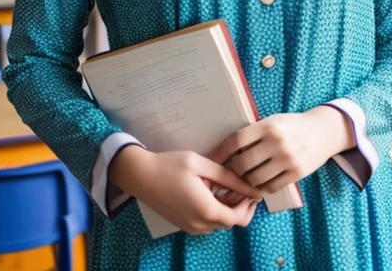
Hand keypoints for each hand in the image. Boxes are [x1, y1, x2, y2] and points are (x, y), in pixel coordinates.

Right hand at [109, 145, 261, 234]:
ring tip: (227, 186)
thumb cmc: (170, 166)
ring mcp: (190, 227)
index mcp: (206, 210)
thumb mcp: (201, 164)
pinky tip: (213, 192)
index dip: (248, 204)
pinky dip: (216, 211)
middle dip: (240, 206)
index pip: (238, 217)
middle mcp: (199, 224)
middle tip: (240, 185)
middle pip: (230, 223)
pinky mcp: (184, 224)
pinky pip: (207, 223)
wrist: (141, 176)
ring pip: (219, 224)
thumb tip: (249, 185)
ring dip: (228, 209)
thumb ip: (227, 176)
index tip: (251, 187)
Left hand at [208, 106, 352, 194]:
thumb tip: (224, 151)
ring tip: (243, 179)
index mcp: (268, 126)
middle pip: (242, 164)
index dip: (221, 152)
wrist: (322, 131)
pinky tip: (258, 183)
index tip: (212, 160)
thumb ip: (253, 133)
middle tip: (227, 173)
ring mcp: (288, 159)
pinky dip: (261, 188)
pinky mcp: (297, 174)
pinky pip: (270, 187)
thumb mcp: (272, 121)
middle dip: (231, 171)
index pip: (236, 141)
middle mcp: (278, 142)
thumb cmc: (291, 126)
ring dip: (245, 181)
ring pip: (254, 179)